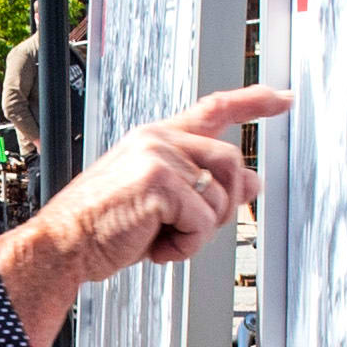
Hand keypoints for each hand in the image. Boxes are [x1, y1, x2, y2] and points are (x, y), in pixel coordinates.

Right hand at [0, 84, 292, 341]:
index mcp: (156, 137)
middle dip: (221, 206)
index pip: (214, 109)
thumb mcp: (162, 203)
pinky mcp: (159, 180)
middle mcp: (158, 138)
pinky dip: (184, 247)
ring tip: (161, 239)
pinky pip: (202, 221)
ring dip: (199, 231)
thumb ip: (203, 186)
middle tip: (186, 230)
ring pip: (221, 196)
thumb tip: (253, 182)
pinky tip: (153, 248)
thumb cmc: (103, 228)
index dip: (253, 102)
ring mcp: (159, 155)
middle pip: (231, 164)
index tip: (284, 99)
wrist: (63, 245)